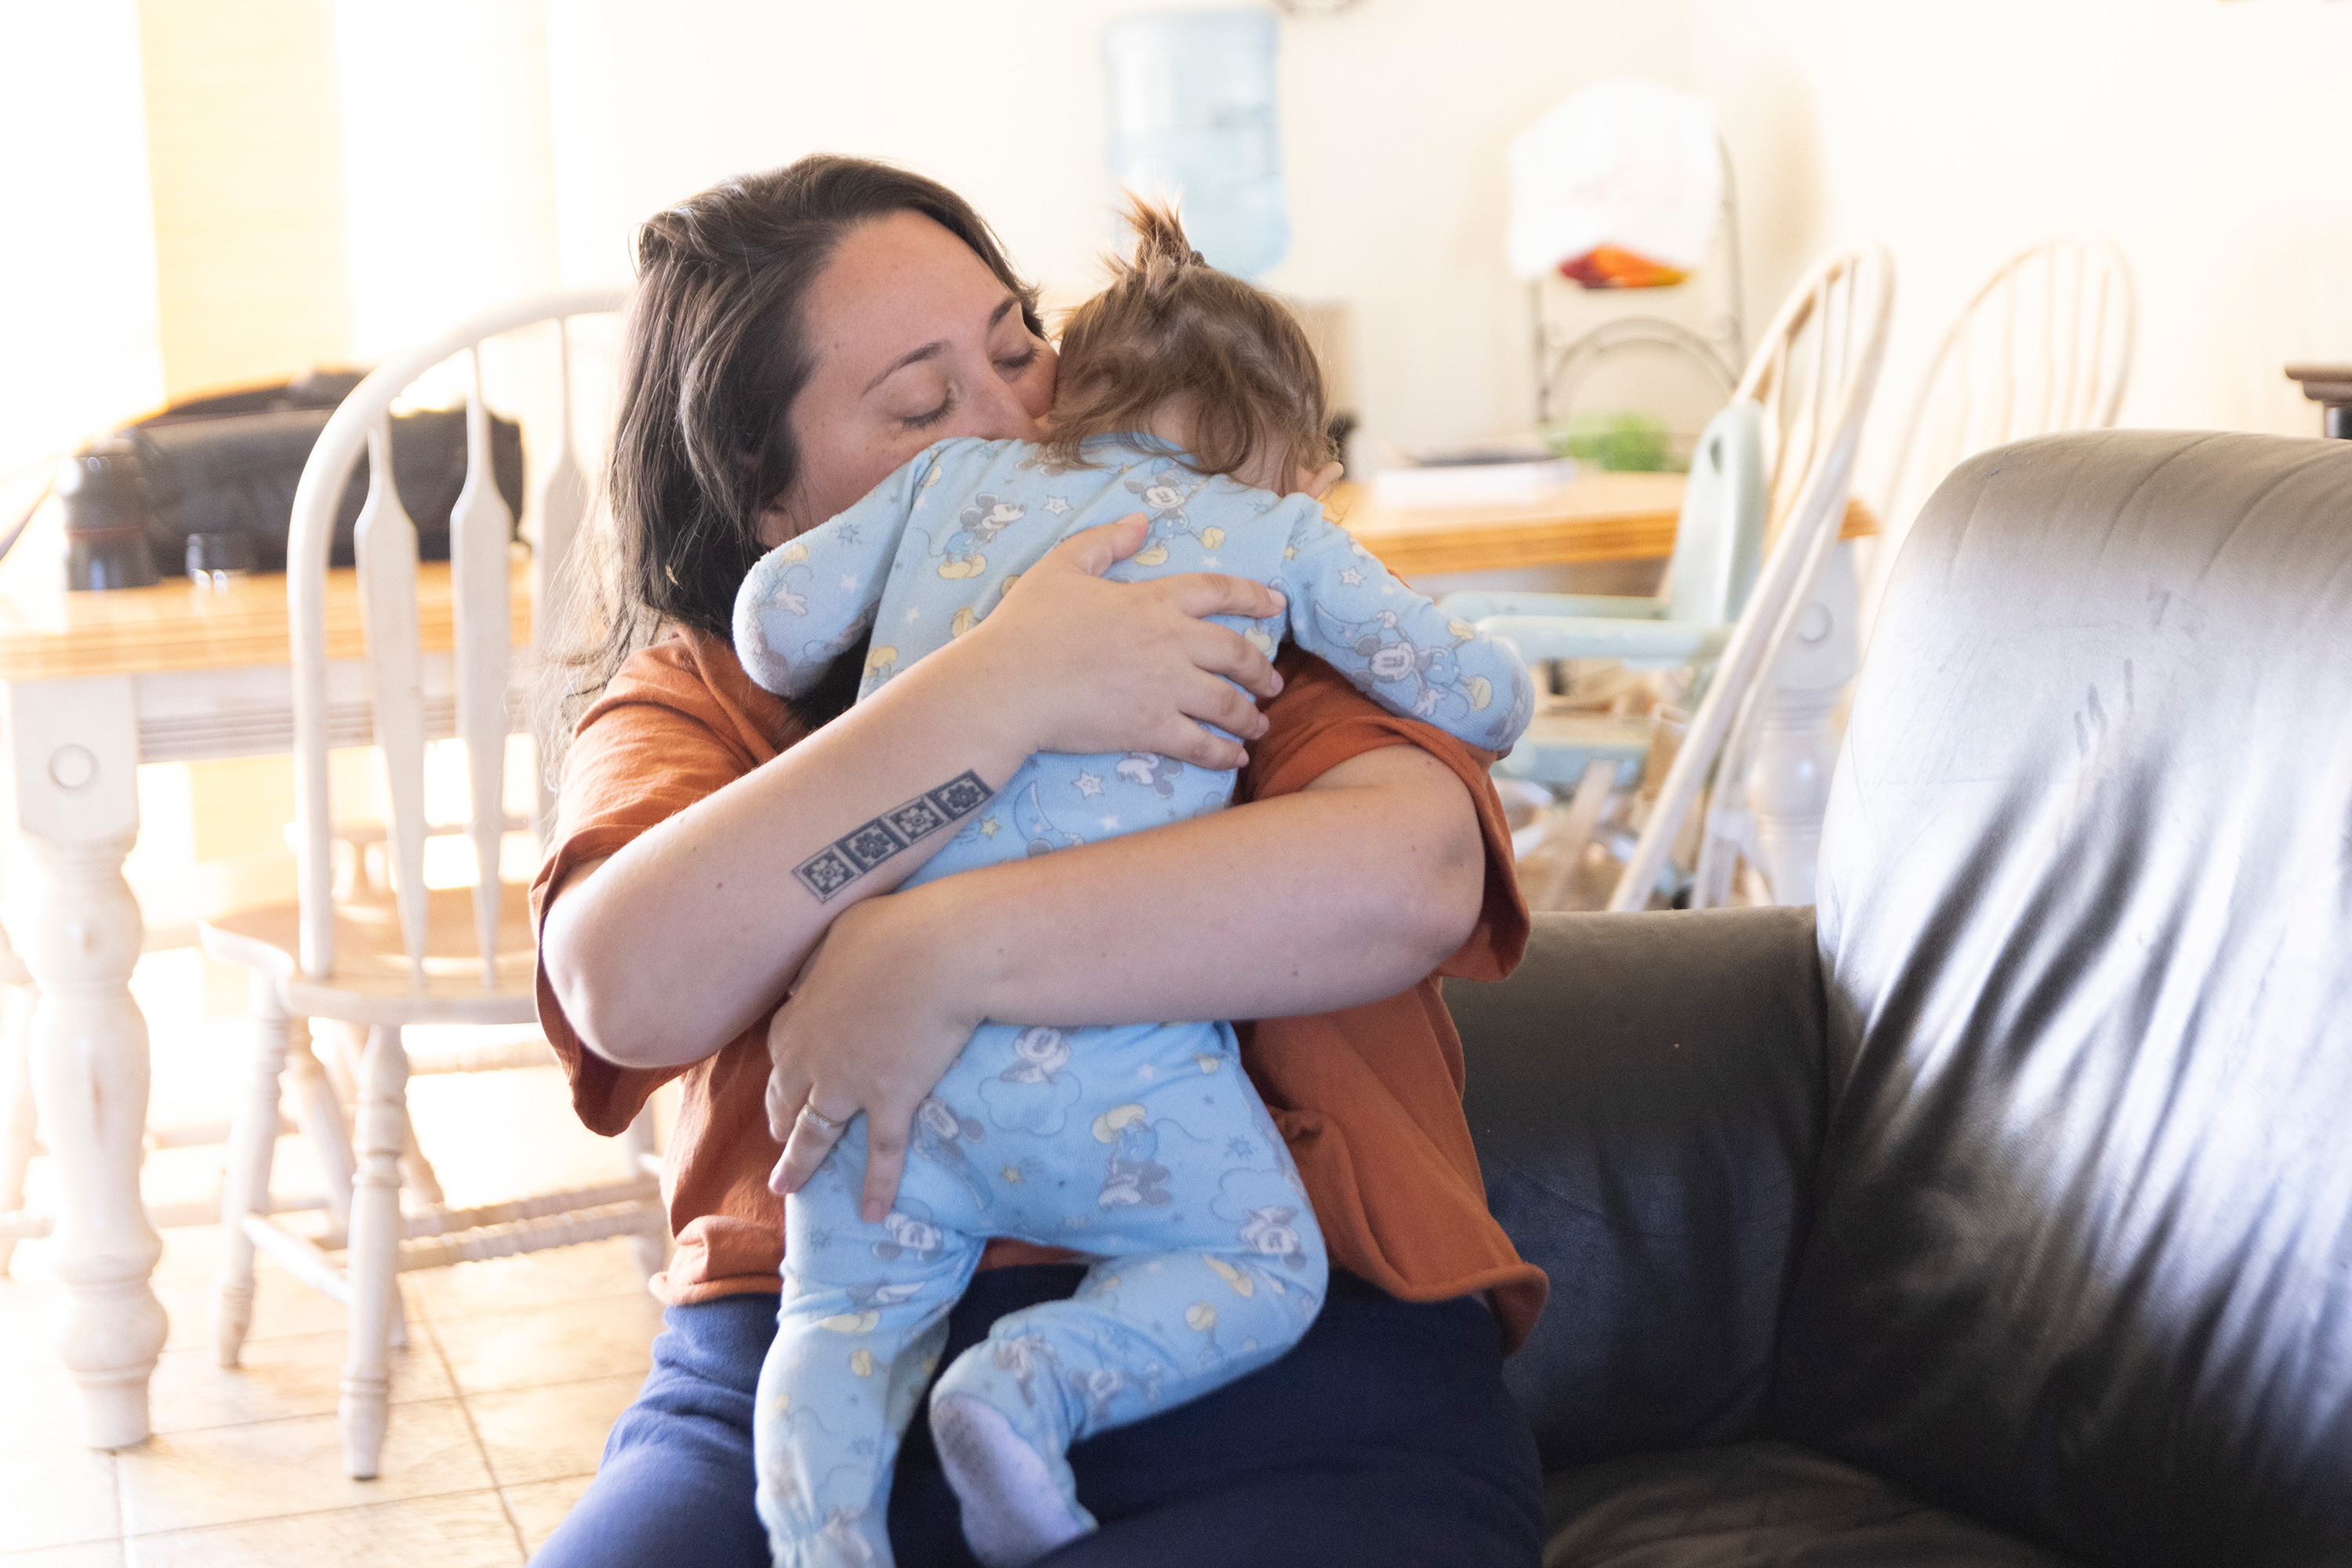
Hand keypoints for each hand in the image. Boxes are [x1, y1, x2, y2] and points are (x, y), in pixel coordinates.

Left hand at [764, 890, 980, 1220]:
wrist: (942, 950)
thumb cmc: (895, 929)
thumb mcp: (839, 934)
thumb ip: (818, 963)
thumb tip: (803, 978)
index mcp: (799, 1014)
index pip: (779, 1052)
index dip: (780, 1073)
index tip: (782, 1086)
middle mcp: (811, 1058)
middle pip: (787, 1099)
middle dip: (780, 1121)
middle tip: (779, 1139)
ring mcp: (848, 1084)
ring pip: (816, 1134)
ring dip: (799, 1164)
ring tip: (787, 1188)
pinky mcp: (890, 1100)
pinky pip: (881, 1152)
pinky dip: (876, 1184)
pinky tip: (872, 1213)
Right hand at [952, 515, 1287, 770]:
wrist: (1007, 686)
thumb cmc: (1027, 625)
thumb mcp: (1062, 567)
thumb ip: (1105, 541)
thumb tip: (1141, 522)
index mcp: (1153, 600)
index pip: (1218, 591)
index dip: (1253, 596)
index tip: (1277, 604)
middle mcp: (1171, 643)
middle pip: (1235, 653)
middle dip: (1262, 669)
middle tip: (1275, 682)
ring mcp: (1165, 688)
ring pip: (1227, 702)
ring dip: (1250, 715)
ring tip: (1260, 725)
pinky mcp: (1151, 728)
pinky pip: (1201, 744)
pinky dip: (1224, 753)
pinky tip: (1235, 758)